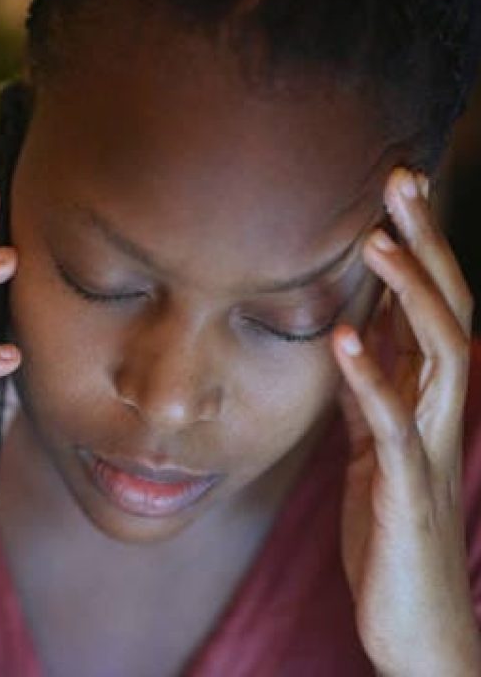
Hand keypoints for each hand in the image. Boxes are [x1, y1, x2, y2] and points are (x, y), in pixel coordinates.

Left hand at [332, 167, 480, 676]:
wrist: (413, 615)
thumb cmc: (391, 520)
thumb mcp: (376, 437)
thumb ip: (372, 384)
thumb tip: (355, 327)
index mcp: (427, 393)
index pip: (430, 302)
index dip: (419, 243)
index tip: (393, 186)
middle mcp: (441, 407)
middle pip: (448, 307)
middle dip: (427, 242)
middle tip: (401, 178)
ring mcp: (432, 445)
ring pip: (442, 352)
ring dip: (409, 293)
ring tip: (375, 241)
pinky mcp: (410, 486)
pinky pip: (396, 422)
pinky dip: (372, 376)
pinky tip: (345, 338)